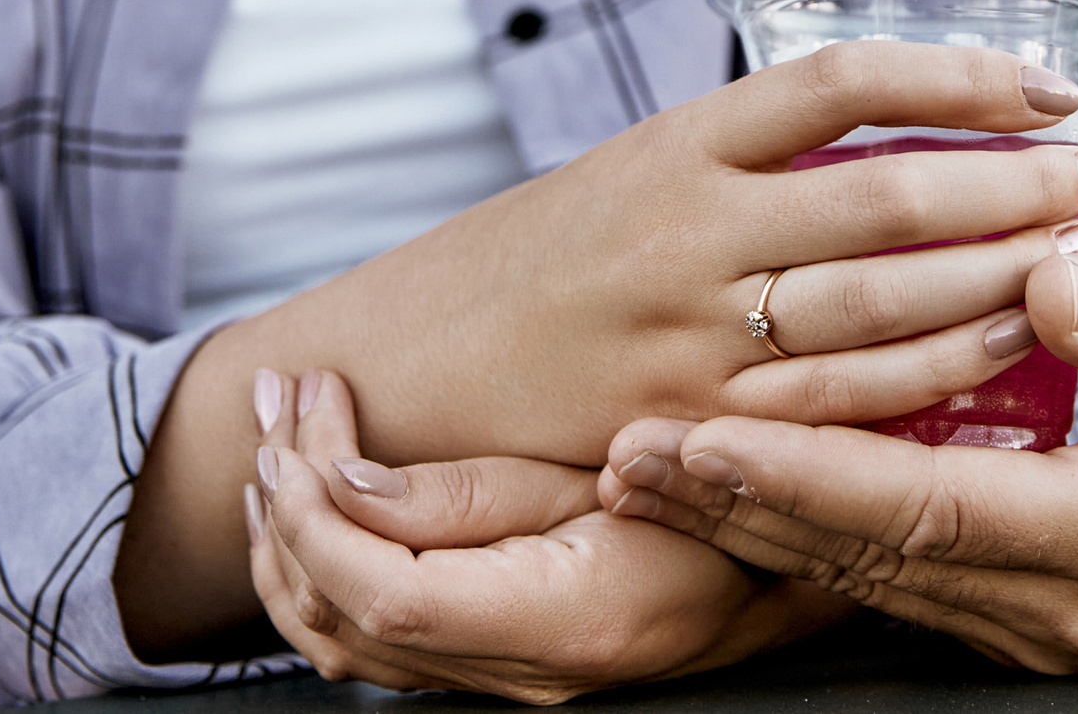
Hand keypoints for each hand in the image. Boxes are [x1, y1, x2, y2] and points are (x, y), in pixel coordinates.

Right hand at [123, 42, 1077, 651]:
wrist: (392, 378)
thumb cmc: (523, 267)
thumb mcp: (622, 176)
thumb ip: (741, 166)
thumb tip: (884, 140)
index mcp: (672, 140)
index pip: (844, 79)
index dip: (962, 75)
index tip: (1045, 83)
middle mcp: (687, 227)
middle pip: (893, 194)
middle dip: (1017, 185)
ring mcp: (692, 334)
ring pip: (884, 300)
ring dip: (1001, 277)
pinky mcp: (694, 424)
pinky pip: (841, 398)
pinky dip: (934, 374)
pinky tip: (1002, 350)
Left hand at [244, 368, 852, 701]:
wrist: (797, 569)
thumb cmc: (730, 504)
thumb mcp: (621, 467)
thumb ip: (479, 490)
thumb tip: (346, 483)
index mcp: (560, 623)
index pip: (386, 594)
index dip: (320, 509)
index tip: (307, 408)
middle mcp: (524, 676)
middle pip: (343, 621)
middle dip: (288, 501)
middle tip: (280, 397)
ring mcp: (506, 681)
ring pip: (342, 644)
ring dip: (291, 537)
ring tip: (282, 438)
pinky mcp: (496, 663)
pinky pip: (373, 644)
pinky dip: (322, 571)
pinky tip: (316, 502)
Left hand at [600, 257, 1077, 671]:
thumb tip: (1048, 280)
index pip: (936, 511)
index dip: (816, 476)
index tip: (713, 435)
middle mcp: (1064, 606)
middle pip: (870, 561)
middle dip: (741, 508)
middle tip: (628, 457)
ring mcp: (1029, 626)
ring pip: (858, 579)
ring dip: (744, 527)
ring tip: (637, 473)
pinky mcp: (1000, 614)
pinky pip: (878, 577)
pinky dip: (790, 535)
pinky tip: (716, 494)